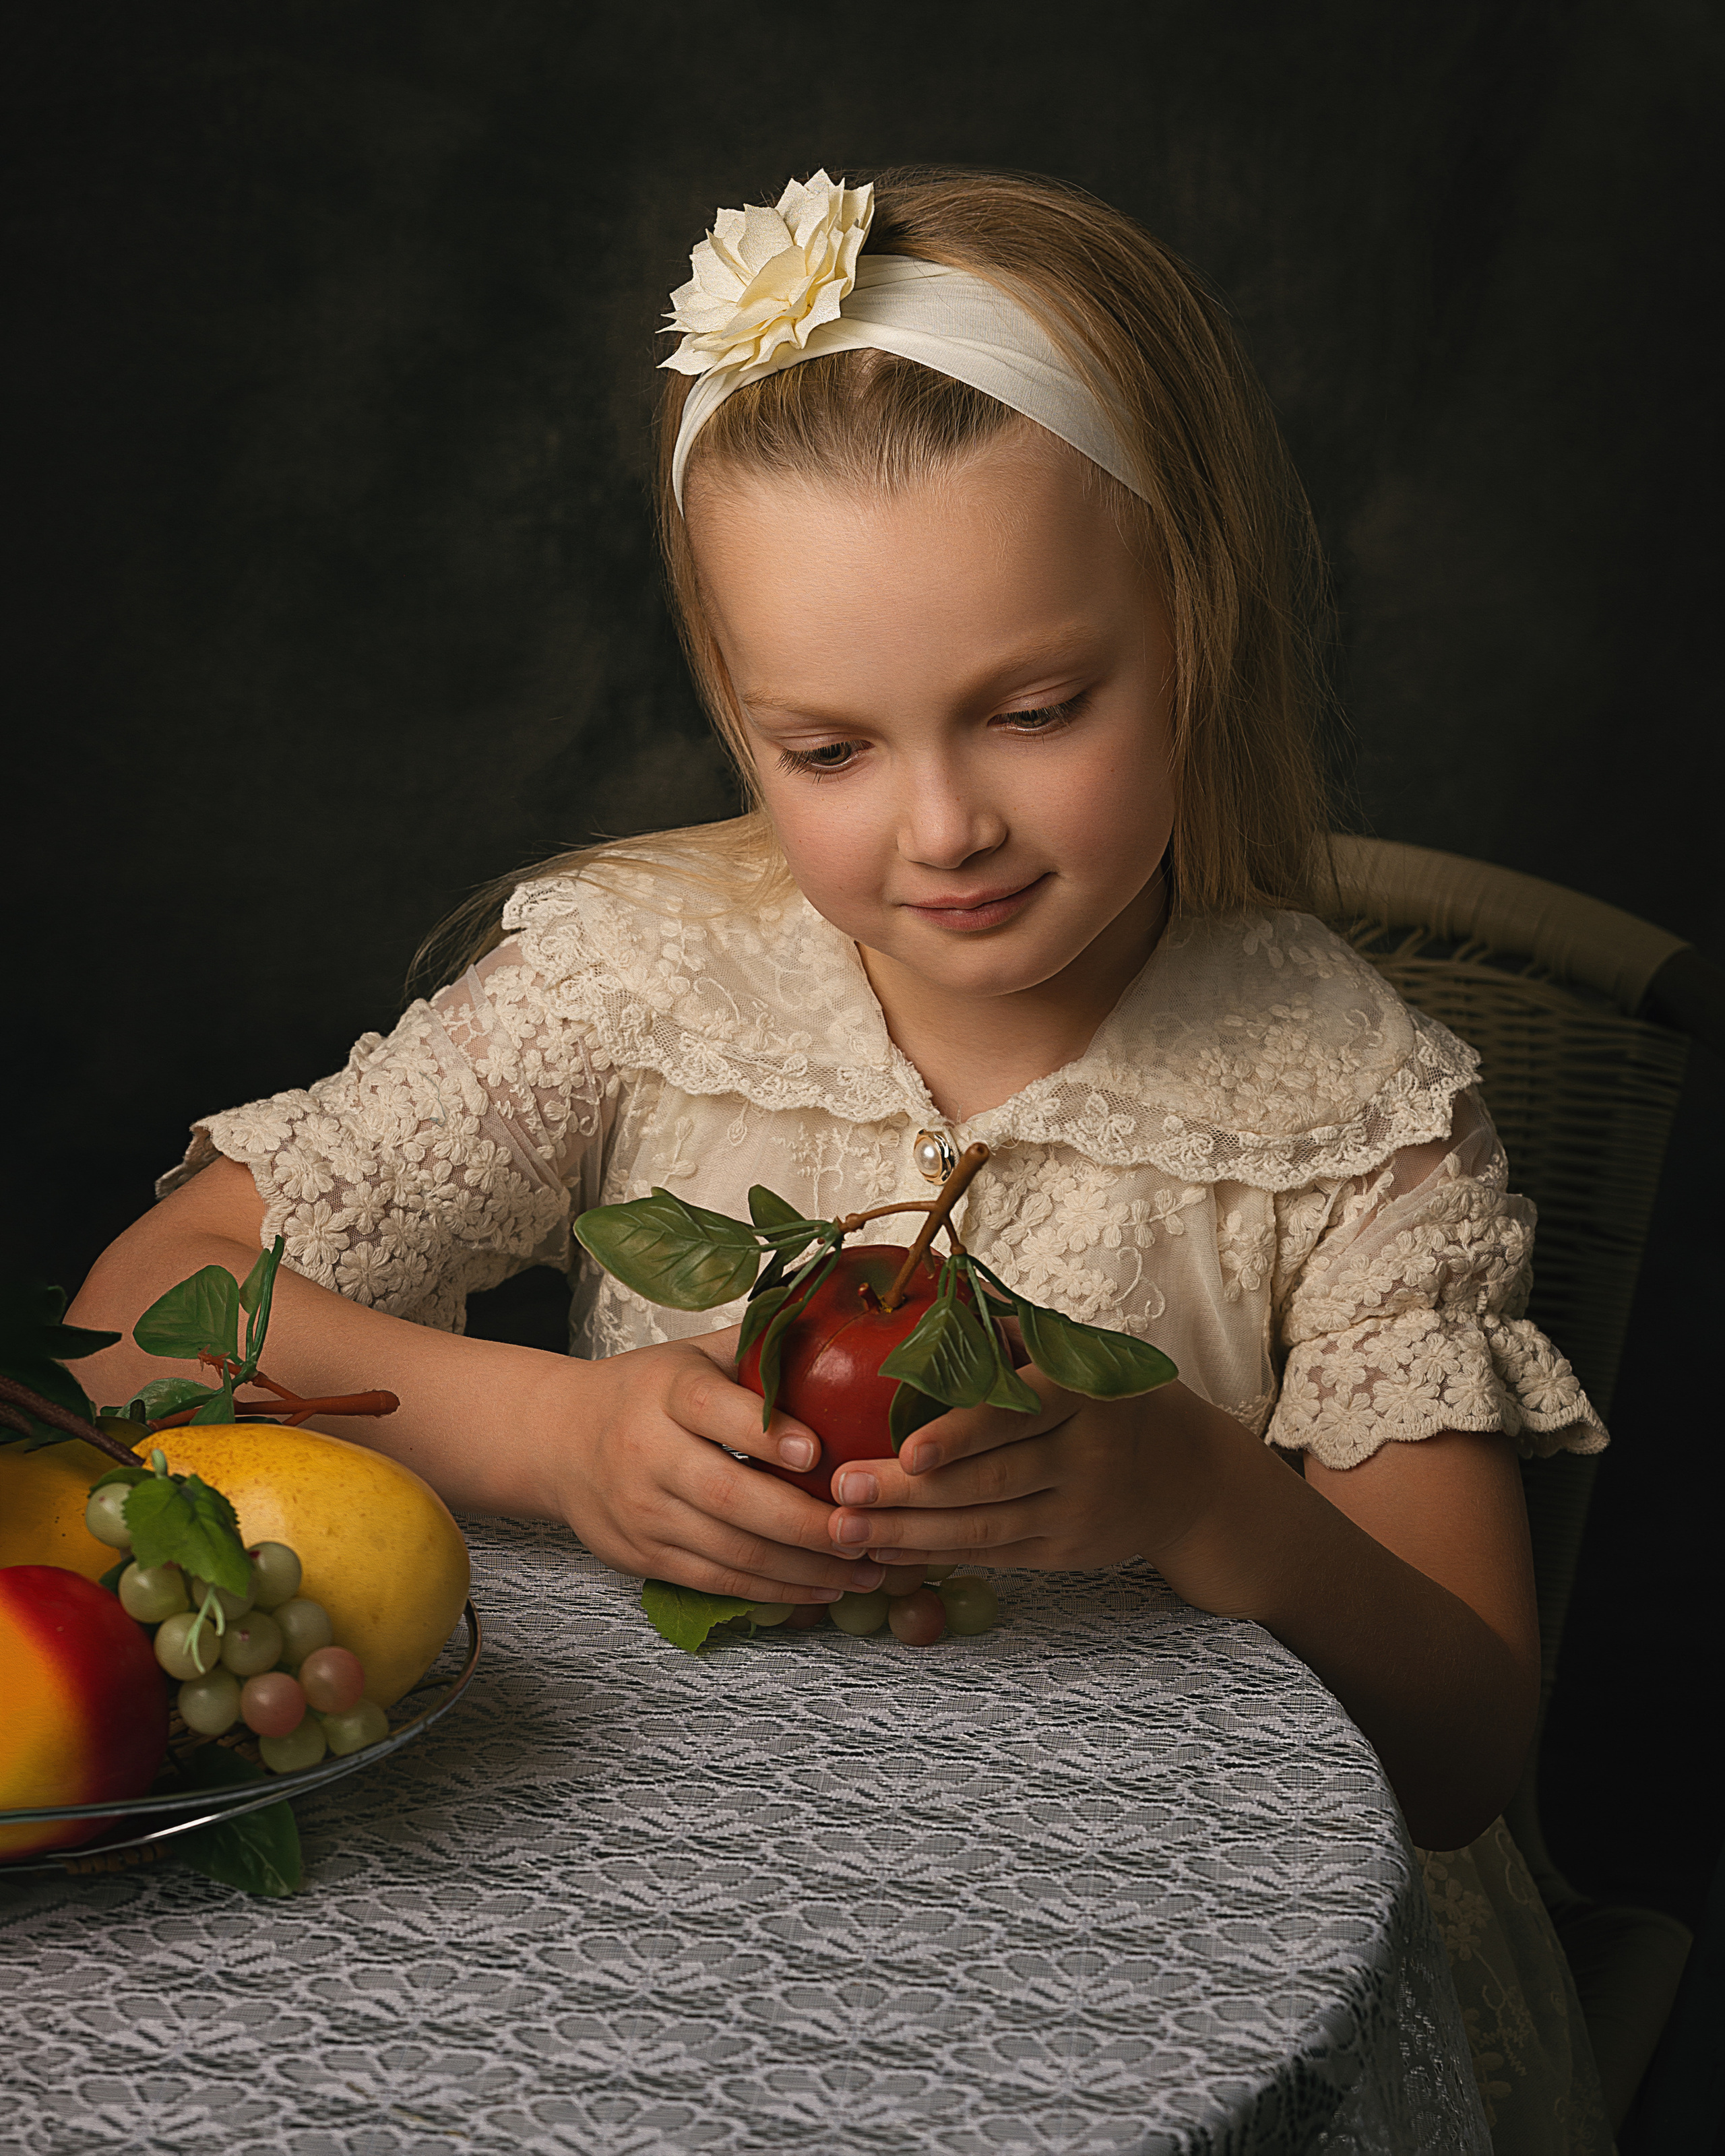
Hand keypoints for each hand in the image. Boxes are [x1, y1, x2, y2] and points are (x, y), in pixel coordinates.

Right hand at [540, 1327, 886, 1604]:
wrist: (558, 1441)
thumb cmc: (645, 1392)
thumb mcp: (692, 1353)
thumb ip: (757, 1343)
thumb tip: (838, 1319)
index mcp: (665, 1392)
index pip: (712, 1409)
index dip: (763, 1431)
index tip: (815, 1450)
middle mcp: (648, 1452)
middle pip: (729, 1495)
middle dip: (805, 1521)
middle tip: (866, 1527)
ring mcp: (643, 1511)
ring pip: (731, 1550)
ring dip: (805, 1567)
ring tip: (864, 1566)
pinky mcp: (643, 1556)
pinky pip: (717, 1582)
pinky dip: (776, 1592)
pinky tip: (823, 1588)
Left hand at [823, 1371, 1217, 1570]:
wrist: (1190, 1476)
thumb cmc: (1114, 1399)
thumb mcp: (1083, 1355)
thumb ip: (1012, 1334)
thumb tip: (931, 1299)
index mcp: (1084, 1397)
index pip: (1017, 1416)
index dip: (962, 1435)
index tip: (908, 1447)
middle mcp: (1085, 1458)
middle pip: (988, 1481)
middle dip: (909, 1492)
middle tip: (842, 1489)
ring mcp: (1076, 1513)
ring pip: (984, 1529)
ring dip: (907, 1532)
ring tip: (843, 1529)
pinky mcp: (1065, 1554)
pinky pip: (991, 1557)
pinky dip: (934, 1554)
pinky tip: (884, 1550)